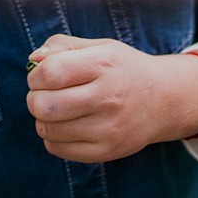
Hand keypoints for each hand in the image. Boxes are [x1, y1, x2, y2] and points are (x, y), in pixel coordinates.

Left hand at [25, 35, 197, 162]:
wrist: (164, 100)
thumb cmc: (121, 69)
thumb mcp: (99, 46)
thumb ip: (62, 46)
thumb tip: (33, 61)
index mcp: (105, 64)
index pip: (51, 72)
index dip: (36, 75)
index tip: (42, 76)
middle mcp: (109, 97)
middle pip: (44, 105)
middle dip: (35, 98)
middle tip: (46, 94)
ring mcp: (109, 128)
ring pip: (47, 129)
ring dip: (43, 119)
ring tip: (58, 110)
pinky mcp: (107, 151)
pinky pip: (57, 149)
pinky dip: (53, 137)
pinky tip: (67, 126)